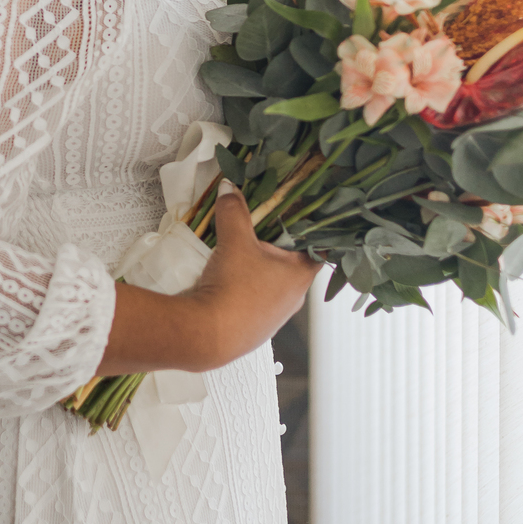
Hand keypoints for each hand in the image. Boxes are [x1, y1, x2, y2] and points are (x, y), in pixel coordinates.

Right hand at [96, 181, 321, 377]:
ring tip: (238, 256)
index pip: (316, 248)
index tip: (293, 217)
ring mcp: (274, 319)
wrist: (206, 335)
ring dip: (257, 271)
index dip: (305, 231)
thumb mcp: (234, 241)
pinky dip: (244, 290)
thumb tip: (229, 187)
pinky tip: (227, 283)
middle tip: (258, 230)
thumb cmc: (233, 287)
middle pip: (291, 266)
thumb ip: (234, 211)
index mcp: (300, 276)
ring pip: (271, 286)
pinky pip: (254, 303)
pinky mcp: (253, 331)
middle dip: (274, 249)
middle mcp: (293, 299)